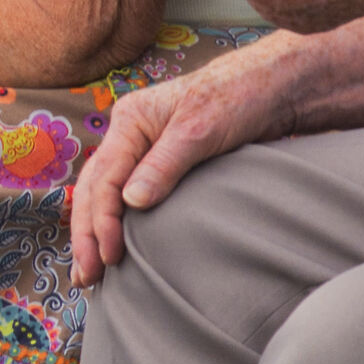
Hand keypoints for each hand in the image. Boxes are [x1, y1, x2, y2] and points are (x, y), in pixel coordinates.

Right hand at [71, 34, 301, 286]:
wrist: (277, 86)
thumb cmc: (240, 97)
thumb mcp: (202, 130)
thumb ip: (165, 165)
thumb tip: (131, 202)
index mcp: (131, 120)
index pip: (104, 178)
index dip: (102, 221)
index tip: (110, 257)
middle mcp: (130, 136)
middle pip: (94, 190)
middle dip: (86, 234)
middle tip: (85, 277)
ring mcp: (144, 151)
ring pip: (105, 195)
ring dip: (95, 233)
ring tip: (89, 274)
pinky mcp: (164, 166)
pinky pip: (128, 197)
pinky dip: (116, 224)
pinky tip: (114, 248)